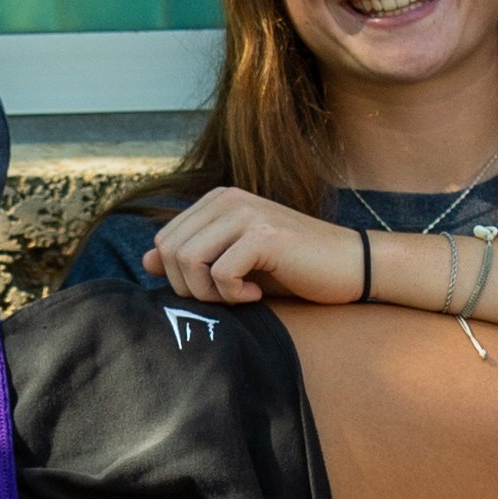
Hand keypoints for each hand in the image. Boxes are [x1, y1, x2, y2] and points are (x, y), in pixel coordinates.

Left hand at [143, 187, 368, 305]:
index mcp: (218, 200)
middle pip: (171, 251)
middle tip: (225, 299)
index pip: (165, 241)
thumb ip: (193, 258)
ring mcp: (246, 213)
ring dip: (209, 294)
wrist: (351, 266)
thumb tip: (146, 261)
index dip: (179, 278)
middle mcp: (228, 199)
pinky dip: (234, 296)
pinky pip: (219, 273)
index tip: (214, 290)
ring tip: (240, 297)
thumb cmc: (295, 269)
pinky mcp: (264, 235)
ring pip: (188, 261)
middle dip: (190, 288)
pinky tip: (257, 296)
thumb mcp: (236, 263)